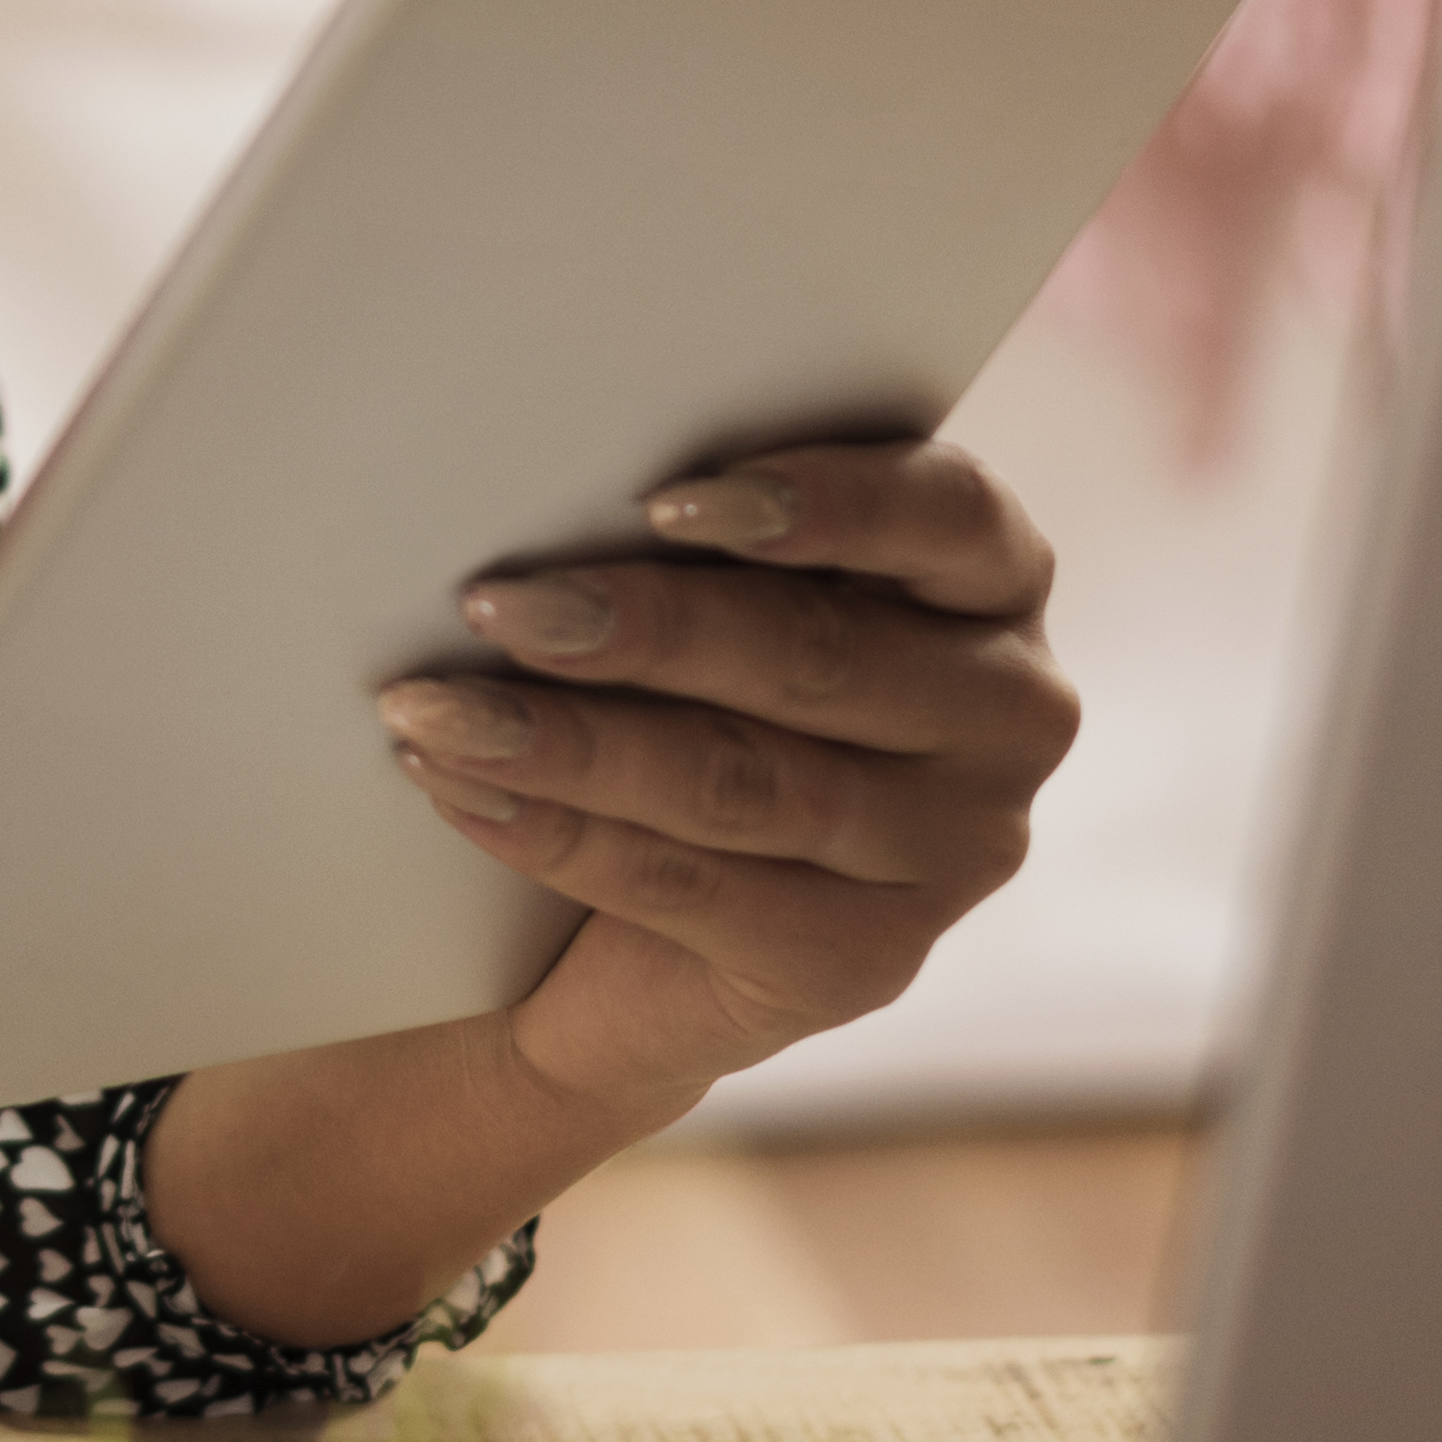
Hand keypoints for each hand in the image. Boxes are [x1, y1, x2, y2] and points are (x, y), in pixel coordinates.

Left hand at [372, 439, 1077, 1114]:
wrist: (648, 923)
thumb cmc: (690, 690)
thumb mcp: (726, 591)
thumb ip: (702, 539)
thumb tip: (562, 478)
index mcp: (995, 580)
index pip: (945, 514)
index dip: (817, 503)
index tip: (662, 502)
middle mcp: (1010, 716)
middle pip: (818, 657)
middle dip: (641, 630)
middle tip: (494, 604)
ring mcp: (952, 854)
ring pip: (741, 781)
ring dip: (568, 741)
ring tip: (430, 707)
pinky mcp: (864, 963)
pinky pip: (691, 888)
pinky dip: (558, 834)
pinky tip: (463, 790)